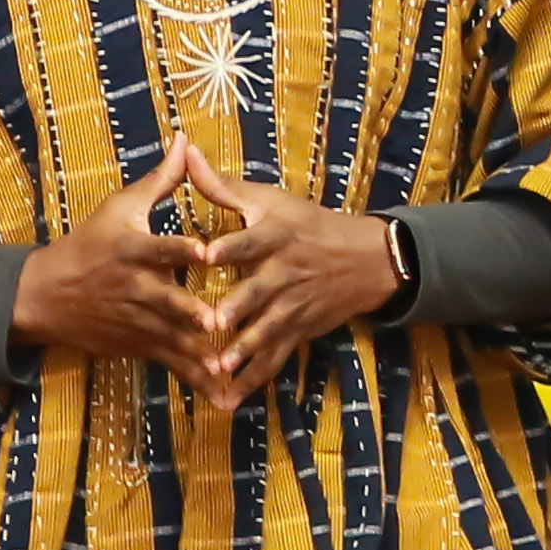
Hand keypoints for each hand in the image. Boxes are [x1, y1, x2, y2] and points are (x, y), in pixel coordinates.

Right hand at [11, 148, 215, 371]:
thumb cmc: (90, 243)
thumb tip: (184, 140)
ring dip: (199, 353)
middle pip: (166, 300)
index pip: (159, 248)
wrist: (46, 295)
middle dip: (189, 310)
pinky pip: (173, 363)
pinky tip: (226, 394)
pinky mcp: (141, 345)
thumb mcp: (120, 208)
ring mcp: (138, 322)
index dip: (179, 250)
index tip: (204, 251)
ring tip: (229, 366)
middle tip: (216, 318)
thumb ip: (161, 180)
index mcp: (132, 251)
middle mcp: (136, 288)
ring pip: (173, 338)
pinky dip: (197, 379)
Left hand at [177, 139, 404, 410]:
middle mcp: (286, 271)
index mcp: (276, 235)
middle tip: (214, 321)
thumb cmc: (307, 223)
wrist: (366, 258)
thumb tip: (184, 150)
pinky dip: (254, 379)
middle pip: (260, 291)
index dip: (231, 246)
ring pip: (268, 330)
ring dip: (245, 350)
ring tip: (221, 368)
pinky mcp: (298, 330)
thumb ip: (221, 185)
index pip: (252, 239)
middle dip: (239, 308)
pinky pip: (275, 357)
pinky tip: (230, 399)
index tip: (207, 253)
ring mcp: (294, 305)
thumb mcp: (270, 200)